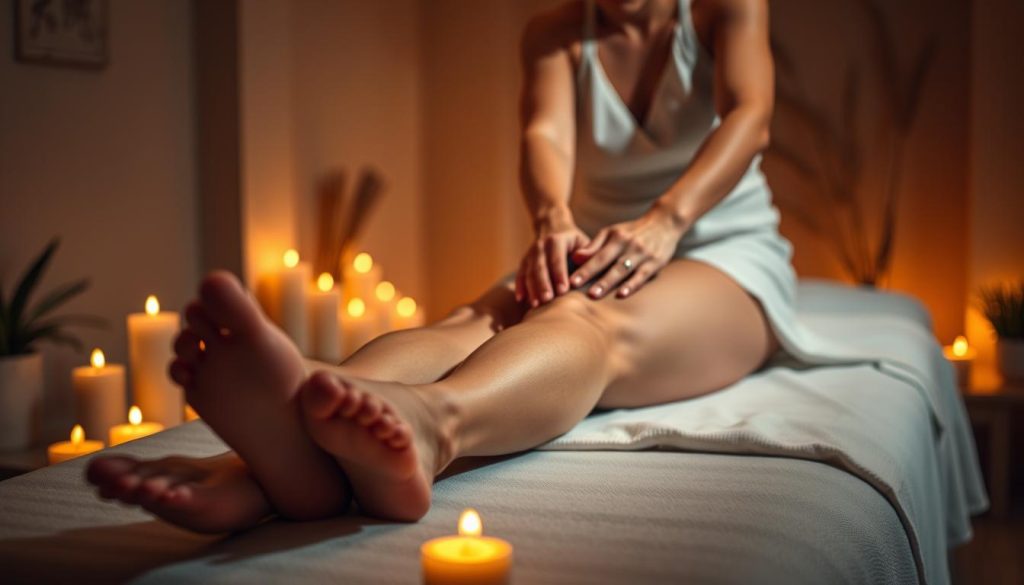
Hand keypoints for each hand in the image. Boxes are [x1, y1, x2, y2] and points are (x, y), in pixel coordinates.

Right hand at [516, 221, 590, 306]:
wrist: (554, 226)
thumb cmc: (575, 240)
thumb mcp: (584, 241)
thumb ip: (588, 253)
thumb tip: (587, 265)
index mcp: (557, 239)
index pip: (557, 259)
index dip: (559, 275)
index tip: (563, 291)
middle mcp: (540, 245)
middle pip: (540, 267)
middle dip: (543, 284)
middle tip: (547, 300)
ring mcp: (530, 253)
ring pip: (529, 272)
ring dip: (532, 288)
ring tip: (536, 305)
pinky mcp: (524, 261)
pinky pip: (520, 274)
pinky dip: (520, 286)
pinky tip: (520, 299)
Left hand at [569, 207, 685, 298]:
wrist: (665, 223)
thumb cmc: (632, 232)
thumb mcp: (613, 233)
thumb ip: (594, 246)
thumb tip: (575, 258)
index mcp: (617, 237)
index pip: (598, 255)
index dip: (584, 268)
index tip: (571, 280)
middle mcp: (629, 245)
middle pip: (608, 263)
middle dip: (592, 276)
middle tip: (576, 289)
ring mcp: (642, 255)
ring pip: (623, 270)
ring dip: (608, 283)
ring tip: (594, 295)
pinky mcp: (655, 263)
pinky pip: (641, 276)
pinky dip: (631, 285)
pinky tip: (621, 294)